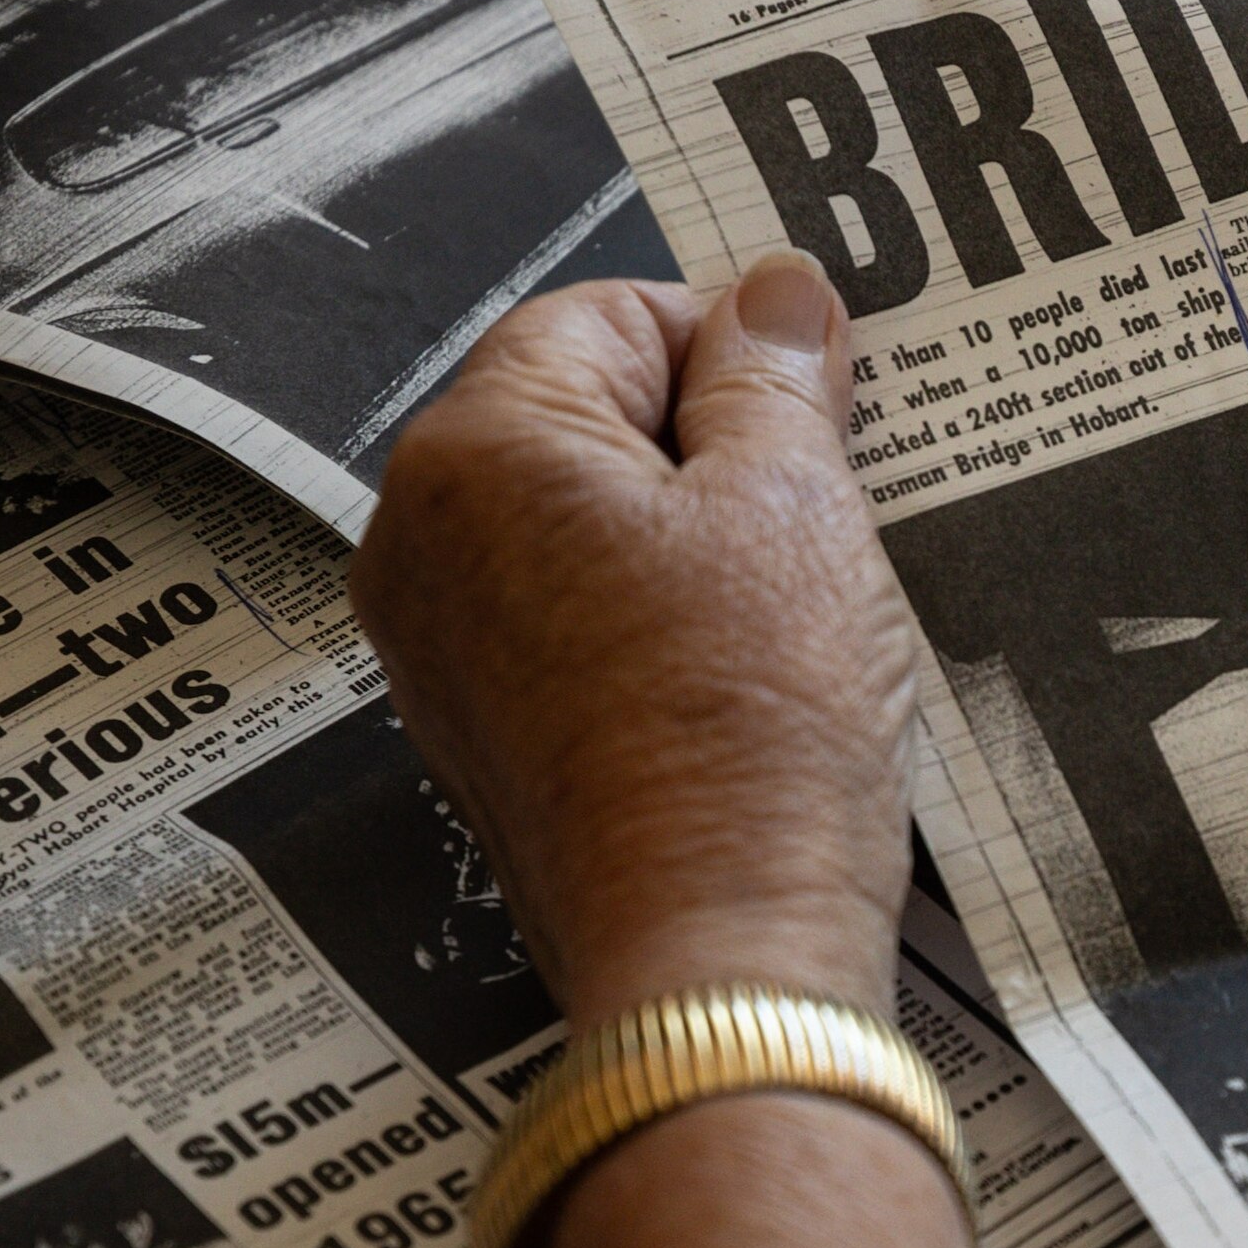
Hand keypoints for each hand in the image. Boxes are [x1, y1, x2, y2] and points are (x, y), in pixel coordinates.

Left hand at [351, 255, 922, 1020]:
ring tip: (794, 609)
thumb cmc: (750, 736)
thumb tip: (777, 294)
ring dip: (696, 542)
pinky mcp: (486, 737)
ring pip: (587, 528)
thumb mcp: (797, 505)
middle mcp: (421, 542)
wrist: (719, 952)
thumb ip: (777, 376)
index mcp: (474, 452)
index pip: (609, 314)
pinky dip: (663, 629)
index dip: (733, 346)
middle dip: (712, 447)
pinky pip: (578, 627)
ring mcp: (442, 651)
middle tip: (826, 510)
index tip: (822, 404)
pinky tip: (750, 678)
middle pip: (585, 420)